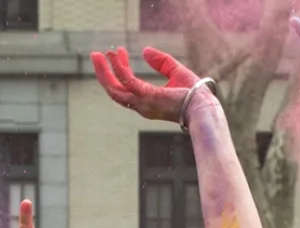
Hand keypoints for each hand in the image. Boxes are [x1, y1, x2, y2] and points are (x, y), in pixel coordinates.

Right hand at [92, 46, 207, 125]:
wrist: (204, 105)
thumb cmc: (194, 93)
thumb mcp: (175, 71)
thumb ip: (161, 62)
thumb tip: (144, 50)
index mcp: (147, 102)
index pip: (126, 88)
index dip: (119, 70)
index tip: (119, 53)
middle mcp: (141, 105)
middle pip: (114, 91)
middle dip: (103, 74)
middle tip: (95, 56)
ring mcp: (142, 103)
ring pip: (115, 88)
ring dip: (104, 71)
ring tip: (97, 55)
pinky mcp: (147, 97)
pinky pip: (127, 81)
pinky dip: (120, 68)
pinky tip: (116, 55)